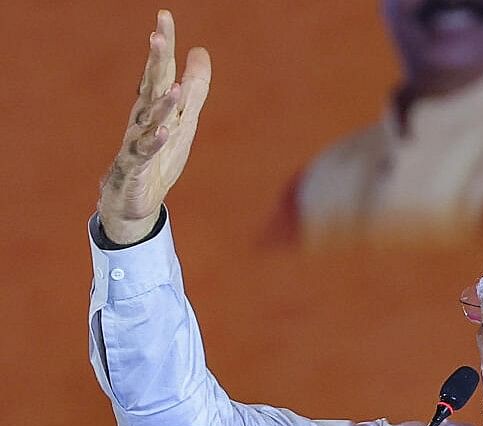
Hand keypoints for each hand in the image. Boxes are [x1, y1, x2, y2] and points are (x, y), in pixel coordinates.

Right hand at [98, 10, 210, 243]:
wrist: (134, 201)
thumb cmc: (158, 157)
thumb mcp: (183, 120)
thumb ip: (194, 89)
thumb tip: (200, 51)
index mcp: (153, 105)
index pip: (159, 70)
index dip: (163, 45)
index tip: (164, 17)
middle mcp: (141, 119)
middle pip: (149, 87)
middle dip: (154, 63)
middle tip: (157, 37)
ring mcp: (135, 142)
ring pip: (147, 120)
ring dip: (160, 104)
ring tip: (173, 87)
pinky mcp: (133, 167)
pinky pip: (142, 153)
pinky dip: (152, 142)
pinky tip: (163, 131)